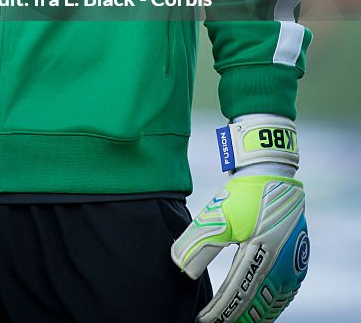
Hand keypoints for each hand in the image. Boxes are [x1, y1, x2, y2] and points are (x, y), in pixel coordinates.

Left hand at [171, 173, 308, 321]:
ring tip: (234, 322)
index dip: (219, 312)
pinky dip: (270, 307)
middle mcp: (281, 264)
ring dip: (253, 316)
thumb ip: (199, 243)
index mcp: (261, 254)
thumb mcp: (218, 215)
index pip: (236, 294)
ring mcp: (293, 264)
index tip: (202, 320)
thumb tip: (182, 269)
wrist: (272, 173)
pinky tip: (261, 311)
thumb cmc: (244, 193)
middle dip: (236, 319)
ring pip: (273, 303)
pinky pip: (285, 294)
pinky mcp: (297, 259)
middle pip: (257, 305)